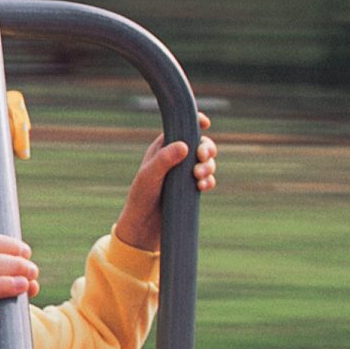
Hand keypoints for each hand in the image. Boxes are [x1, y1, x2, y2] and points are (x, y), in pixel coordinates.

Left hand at [113, 112, 217, 251]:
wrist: (143, 226)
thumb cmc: (140, 197)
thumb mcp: (149, 176)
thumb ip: (165, 160)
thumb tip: (185, 145)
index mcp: (162, 148)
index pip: (181, 128)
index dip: (195, 122)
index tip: (205, 123)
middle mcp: (174, 158)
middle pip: (200, 144)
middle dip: (207, 148)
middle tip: (202, 157)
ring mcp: (183, 173)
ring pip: (206, 162)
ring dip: (209, 166)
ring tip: (199, 176)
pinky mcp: (190, 188)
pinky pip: (207, 179)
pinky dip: (209, 181)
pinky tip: (202, 187)